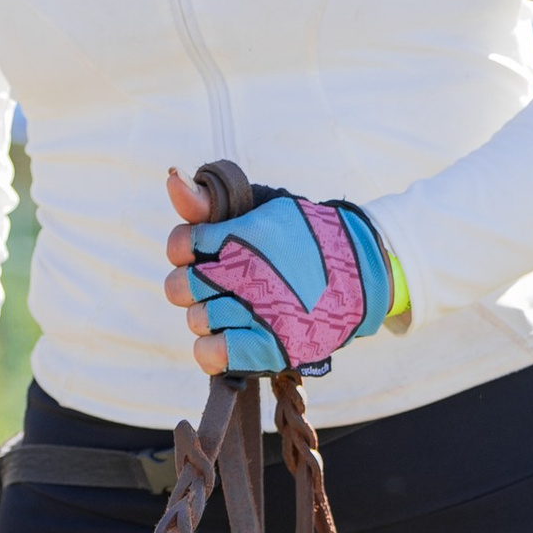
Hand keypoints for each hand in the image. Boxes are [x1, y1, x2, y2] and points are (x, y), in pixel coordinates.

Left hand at [162, 168, 394, 378]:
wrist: (361, 269)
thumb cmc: (303, 237)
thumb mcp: (261, 208)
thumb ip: (212, 202)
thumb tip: (171, 177)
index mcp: (238, 237)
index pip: (181, 244)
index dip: (186, 249)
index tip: (206, 251)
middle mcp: (243, 274)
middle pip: (180, 287)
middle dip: (195, 286)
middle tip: (222, 286)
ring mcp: (255, 314)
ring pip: (196, 320)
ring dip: (209, 316)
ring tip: (235, 310)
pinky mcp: (269, 347)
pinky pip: (211, 355)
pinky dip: (212, 349)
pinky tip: (229, 336)